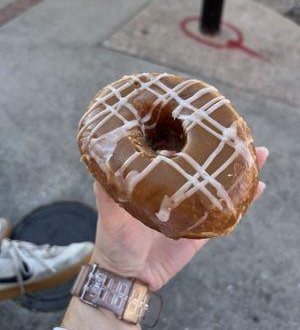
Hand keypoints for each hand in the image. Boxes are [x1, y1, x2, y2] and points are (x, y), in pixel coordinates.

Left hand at [91, 147, 268, 290]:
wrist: (129, 276)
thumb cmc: (114, 239)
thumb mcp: (108, 211)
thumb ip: (106, 189)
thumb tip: (100, 158)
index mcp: (155, 177)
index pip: (173, 148)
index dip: (187, 131)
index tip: (201, 115)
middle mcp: (176, 186)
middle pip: (201, 162)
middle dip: (220, 147)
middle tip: (238, 132)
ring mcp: (192, 205)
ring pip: (219, 182)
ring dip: (239, 169)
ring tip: (258, 153)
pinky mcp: (204, 227)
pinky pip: (227, 211)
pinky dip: (244, 200)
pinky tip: (259, 187)